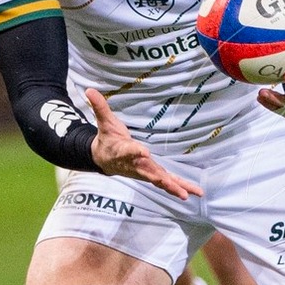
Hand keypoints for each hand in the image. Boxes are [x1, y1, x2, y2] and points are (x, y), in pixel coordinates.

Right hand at [85, 89, 201, 198]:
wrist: (104, 159)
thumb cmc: (108, 139)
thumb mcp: (104, 122)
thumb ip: (100, 107)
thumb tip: (89, 90)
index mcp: (124, 151)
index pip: (130, 151)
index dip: (136, 152)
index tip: (143, 152)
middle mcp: (135, 164)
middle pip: (147, 171)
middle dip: (158, 177)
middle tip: (167, 182)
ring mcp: (145, 172)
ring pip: (159, 181)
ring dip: (173, 187)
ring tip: (186, 194)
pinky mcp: (153, 175)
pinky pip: (167, 182)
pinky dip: (180, 187)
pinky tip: (195, 193)